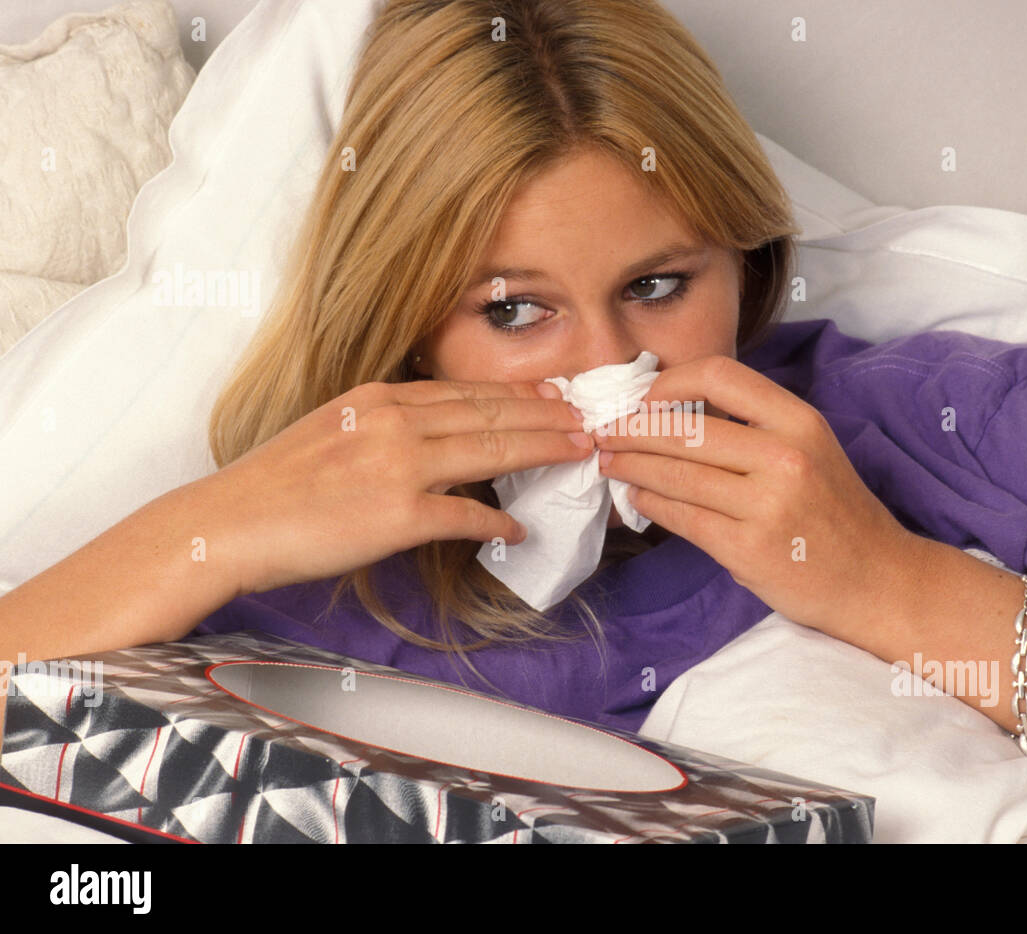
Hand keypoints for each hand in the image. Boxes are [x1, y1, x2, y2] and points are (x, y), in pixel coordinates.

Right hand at [191, 378, 591, 595]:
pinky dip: (497, 521)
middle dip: (545, 414)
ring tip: (576, 454)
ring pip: (491, 450)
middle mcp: (394, 421)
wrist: (229, 524)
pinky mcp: (398, 514)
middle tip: (585, 418)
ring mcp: (398, 466)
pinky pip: (466, 515)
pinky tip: (518, 528)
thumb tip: (427, 441)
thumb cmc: (274, 485)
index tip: (551, 392)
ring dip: (541, 451)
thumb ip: (382, 428)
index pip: (465, 390)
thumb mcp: (331, 430)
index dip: (516, 392)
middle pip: (490, 413)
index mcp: (378, 398)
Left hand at [593, 355, 918, 641]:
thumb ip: (755, 428)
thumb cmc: (836, 514)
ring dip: (631, 466)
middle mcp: (785, 456)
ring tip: (609, 462)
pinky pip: (682, 517)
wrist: (878, 581)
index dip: (669, 382)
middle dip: (631, 429)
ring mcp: (767, 504)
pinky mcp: (748, 548)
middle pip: (685, 428)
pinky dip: (650, 503)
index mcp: (800, 421)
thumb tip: (673, 413)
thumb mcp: (811, 449)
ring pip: (676, 474)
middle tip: (603, 432)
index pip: (719, 375)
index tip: (643, 398)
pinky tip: (636, 497)